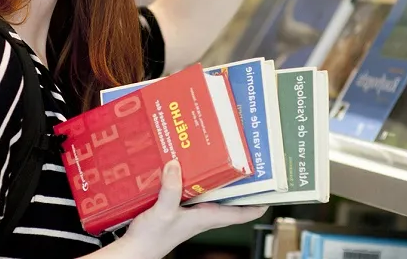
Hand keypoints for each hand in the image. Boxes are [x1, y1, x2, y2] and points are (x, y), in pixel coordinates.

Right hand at [120, 160, 267, 258]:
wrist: (135, 250)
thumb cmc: (152, 238)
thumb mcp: (162, 211)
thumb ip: (171, 189)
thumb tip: (176, 165)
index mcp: (207, 217)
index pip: (242, 213)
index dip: (258, 203)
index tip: (271, 189)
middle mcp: (202, 214)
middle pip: (230, 200)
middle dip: (239, 184)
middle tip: (247, 162)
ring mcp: (190, 211)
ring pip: (211, 194)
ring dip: (217, 179)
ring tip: (220, 157)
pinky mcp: (176, 207)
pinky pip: (192, 191)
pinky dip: (192, 179)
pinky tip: (184, 166)